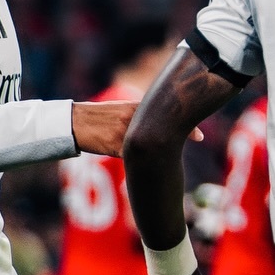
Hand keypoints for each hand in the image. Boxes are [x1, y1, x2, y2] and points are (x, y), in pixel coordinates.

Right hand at [72, 101, 200, 156]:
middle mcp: (131, 119)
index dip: (181, 118)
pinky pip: (136, 156)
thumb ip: (136, 114)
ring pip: (151, 142)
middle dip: (182, 130)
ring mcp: (124, 133)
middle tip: (199, 136)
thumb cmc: (97, 117)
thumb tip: (154, 120)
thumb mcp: (118, 109)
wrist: (75, 123)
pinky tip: (158, 166)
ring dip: (167, 147)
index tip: (198, 127)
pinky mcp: (116, 147)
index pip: (162, 110)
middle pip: (163, 124)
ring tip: (181, 151)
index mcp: (131, 107)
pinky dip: (146, 161)